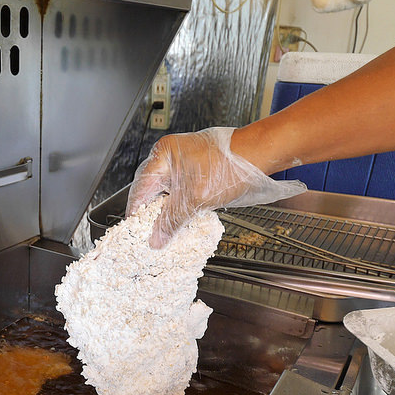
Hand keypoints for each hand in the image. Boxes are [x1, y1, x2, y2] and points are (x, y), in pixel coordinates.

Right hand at [126, 127, 305, 248]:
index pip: (140, 189)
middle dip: (152, 213)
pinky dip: (180, 205)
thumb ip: (172, 220)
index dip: (136, 213)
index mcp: (163, 155)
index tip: (135, 231)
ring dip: (167, 211)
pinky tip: (183, 218)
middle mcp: (170, 156)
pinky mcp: (196, 169)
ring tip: (167, 229)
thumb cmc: (232, 166)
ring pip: (167, 192)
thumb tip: (156, 238)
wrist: (260, 156)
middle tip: (151, 234)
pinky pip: (180, 190)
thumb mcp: (196, 199)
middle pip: (152, 190)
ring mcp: (184, 161)